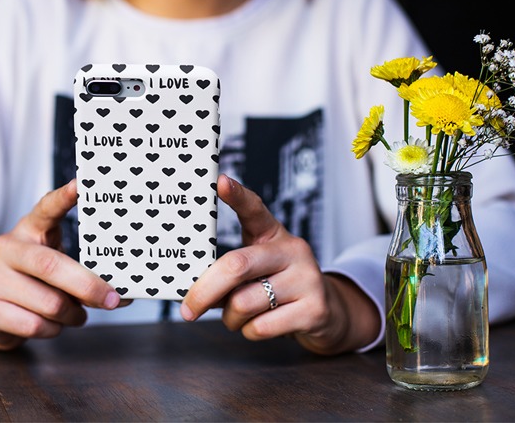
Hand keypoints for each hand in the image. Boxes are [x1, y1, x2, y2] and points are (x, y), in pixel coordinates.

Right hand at [0, 180, 123, 349]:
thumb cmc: (34, 282)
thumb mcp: (56, 266)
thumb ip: (82, 272)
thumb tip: (123, 293)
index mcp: (29, 230)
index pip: (46, 208)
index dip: (63, 198)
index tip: (82, 185)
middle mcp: (8, 248)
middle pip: (51, 265)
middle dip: (87, 286)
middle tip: (112, 299)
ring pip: (49, 303)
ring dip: (72, 315)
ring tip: (76, 314)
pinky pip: (34, 325)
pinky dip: (53, 330)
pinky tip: (52, 324)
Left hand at [180, 175, 379, 353]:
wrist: (327, 313)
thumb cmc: (278, 287)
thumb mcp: (257, 268)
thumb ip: (230, 271)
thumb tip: (191, 289)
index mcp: (273, 234)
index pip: (254, 209)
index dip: (237, 195)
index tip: (220, 182)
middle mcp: (292, 250)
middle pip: (236, 265)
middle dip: (204, 291)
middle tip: (187, 309)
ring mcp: (307, 278)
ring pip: (243, 303)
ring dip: (230, 318)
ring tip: (238, 316)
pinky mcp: (314, 309)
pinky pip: (260, 327)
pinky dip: (249, 332)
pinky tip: (259, 325)